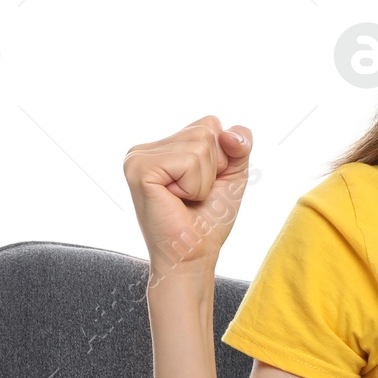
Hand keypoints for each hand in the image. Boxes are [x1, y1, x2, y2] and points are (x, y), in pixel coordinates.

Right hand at [123, 115, 251, 275]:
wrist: (195, 253)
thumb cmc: (210, 218)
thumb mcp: (233, 173)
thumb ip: (239, 144)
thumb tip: (228, 133)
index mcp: (162, 147)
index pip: (210, 124)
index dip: (222, 156)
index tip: (204, 184)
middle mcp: (145, 148)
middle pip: (206, 130)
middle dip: (214, 167)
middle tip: (194, 195)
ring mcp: (137, 157)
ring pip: (200, 144)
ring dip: (204, 179)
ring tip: (185, 199)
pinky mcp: (139, 169)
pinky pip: (188, 161)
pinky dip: (194, 186)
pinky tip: (176, 200)